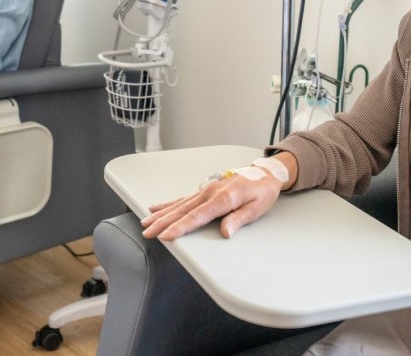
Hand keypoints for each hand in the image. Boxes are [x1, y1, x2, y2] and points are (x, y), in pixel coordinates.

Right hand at [140, 171, 283, 240]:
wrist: (264, 173)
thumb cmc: (261, 190)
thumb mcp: (256, 207)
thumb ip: (238, 219)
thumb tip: (225, 232)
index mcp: (222, 198)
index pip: (197, 216)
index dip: (180, 227)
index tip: (166, 236)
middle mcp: (210, 193)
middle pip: (182, 210)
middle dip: (163, 223)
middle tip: (148, 232)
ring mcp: (205, 191)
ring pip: (178, 204)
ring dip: (161, 214)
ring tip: (146, 222)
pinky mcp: (204, 191)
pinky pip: (182, 199)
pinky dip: (168, 204)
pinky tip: (156, 208)